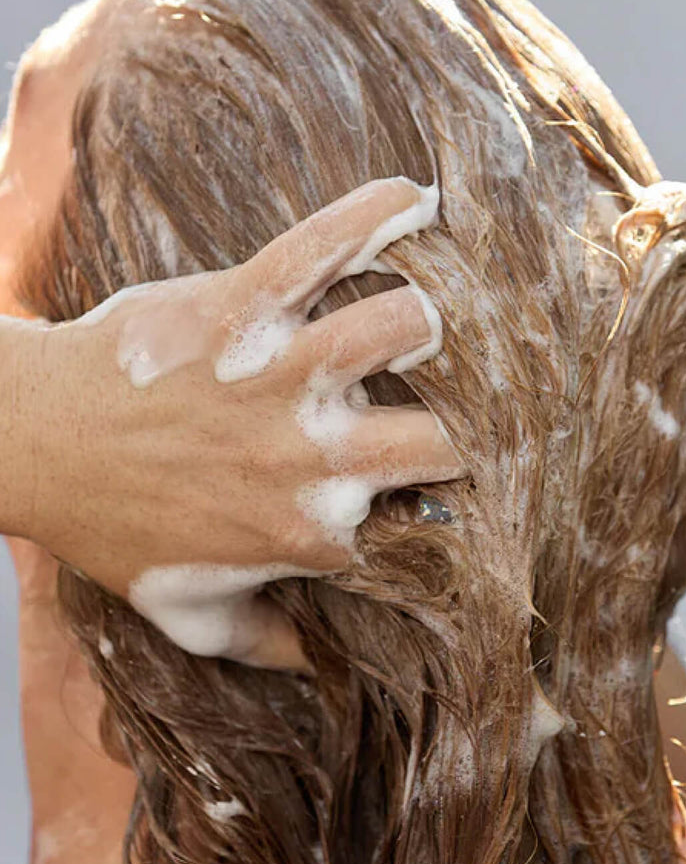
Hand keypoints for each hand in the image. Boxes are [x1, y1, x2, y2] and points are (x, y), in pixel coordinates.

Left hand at [1, 177, 460, 670]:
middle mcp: (308, 456)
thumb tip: (320, 664)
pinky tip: (415, 200)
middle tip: (455, 412)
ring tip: (419, 329)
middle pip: (443, 439)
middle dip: (464, 430)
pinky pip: (325, 245)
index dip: (439, 513)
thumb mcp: (186, 617)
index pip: (421, 529)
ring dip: (428, 325)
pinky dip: (377, 213)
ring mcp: (277, 371)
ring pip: (405, 327)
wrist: (35, 443)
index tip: (442, 497)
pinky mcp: (243, 305)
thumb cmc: (113, 528)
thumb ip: (264, 645)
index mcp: (306, 533)